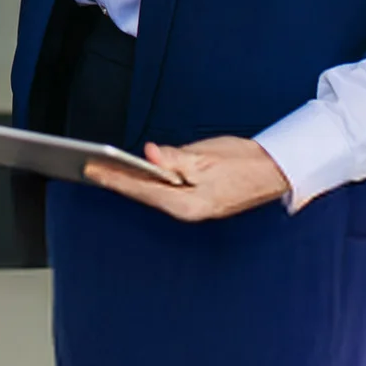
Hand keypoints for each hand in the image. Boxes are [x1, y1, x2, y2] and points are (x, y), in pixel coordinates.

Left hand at [84, 135, 287, 221]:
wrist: (275, 171)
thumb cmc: (244, 163)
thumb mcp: (206, 157)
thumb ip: (175, 158)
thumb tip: (149, 154)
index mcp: (187, 204)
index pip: (141, 189)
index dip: (114, 178)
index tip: (92, 169)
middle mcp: (186, 211)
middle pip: (144, 194)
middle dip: (118, 180)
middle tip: (90, 168)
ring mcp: (193, 207)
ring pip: (154, 193)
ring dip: (132, 181)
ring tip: (107, 169)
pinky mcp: (198, 200)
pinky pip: (166, 192)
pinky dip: (149, 181)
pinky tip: (138, 173)